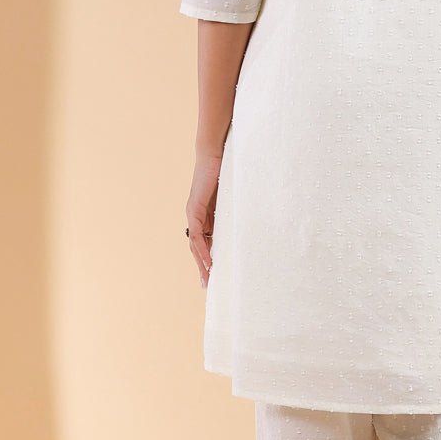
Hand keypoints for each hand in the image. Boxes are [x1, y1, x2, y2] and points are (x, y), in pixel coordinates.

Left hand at [186, 152, 221, 287]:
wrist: (214, 154)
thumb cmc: (226, 172)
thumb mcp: (231, 199)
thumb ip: (232, 212)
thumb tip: (247, 224)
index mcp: (206, 215)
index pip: (206, 242)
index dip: (209, 258)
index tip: (215, 274)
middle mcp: (196, 216)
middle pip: (197, 248)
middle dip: (203, 267)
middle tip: (207, 285)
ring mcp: (193, 213)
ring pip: (195, 245)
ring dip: (201, 263)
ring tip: (208, 278)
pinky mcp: (194, 209)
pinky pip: (197, 234)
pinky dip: (201, 249)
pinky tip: (207, 261)